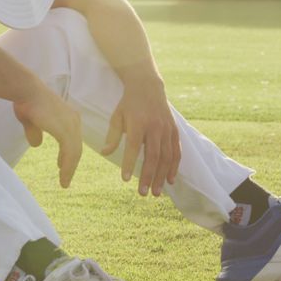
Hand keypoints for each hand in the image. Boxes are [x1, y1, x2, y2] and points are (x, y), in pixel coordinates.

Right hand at [13, 83, 81, 187]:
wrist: (26, 91)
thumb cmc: (26, 101)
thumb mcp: (31, 120)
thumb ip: (35, 132)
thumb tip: (37, 144)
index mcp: (67, 116)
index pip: (72, 139)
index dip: (68, 154)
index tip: (62, 165)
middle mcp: (73, 120)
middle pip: (76, 147)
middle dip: (71, 164)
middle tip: (66, 178)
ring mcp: (71, 125)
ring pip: (75, 153)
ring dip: (69, 169)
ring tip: (65, 183)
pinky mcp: (65, 131)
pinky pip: (70, 153)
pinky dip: (67, 167)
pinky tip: (63, 177)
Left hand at [100, 77, 180, 196]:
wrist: (148, 87)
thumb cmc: (128, 104)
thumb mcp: (116, 117)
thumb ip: (112, 136)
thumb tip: (104, 154)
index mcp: (137, 122)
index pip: (133, 146)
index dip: (129, 163)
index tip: (125, 179)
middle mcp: (154, 126)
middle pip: (153, 155)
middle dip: (148, 176)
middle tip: (143, 193)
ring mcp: (166, 129)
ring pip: (166, 157)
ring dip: (161, 176)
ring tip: (155, 192)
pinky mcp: (174, 131)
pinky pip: (176, 152)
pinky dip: (174, 167)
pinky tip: (170, 180)